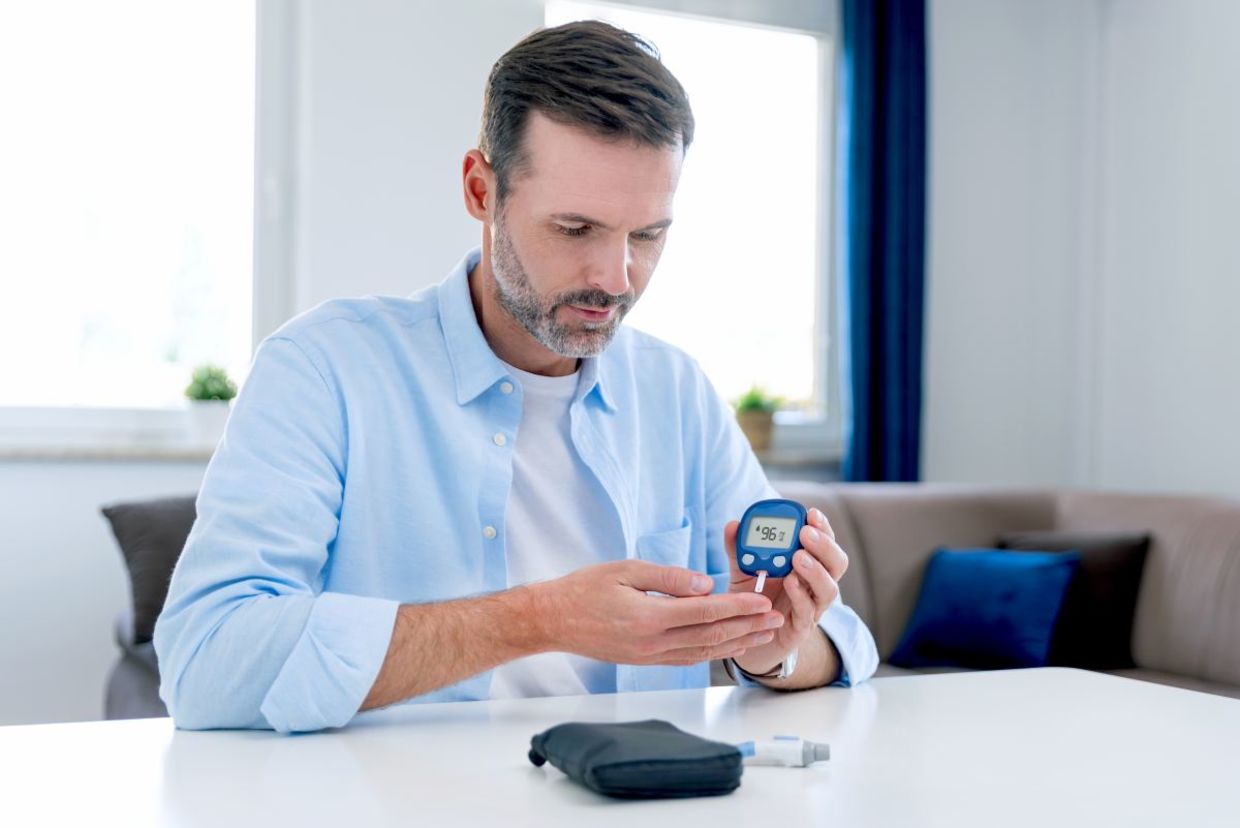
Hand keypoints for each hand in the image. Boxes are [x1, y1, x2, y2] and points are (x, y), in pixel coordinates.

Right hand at [537, 559, 783, 665]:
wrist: (553, 620)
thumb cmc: (584, 589)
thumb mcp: (625, 570)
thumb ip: (668, 577)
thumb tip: (705, 583)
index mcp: (650, 617)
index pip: (706, 611)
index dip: (738, 607)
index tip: (763, 601)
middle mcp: (654, 642)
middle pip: (711, 635)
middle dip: (748, 627)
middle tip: (776, 618)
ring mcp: (650, 656)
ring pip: (704, 651)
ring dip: (737, 642)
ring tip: (763, 634)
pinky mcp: (646, 660)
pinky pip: (687, 658)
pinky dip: (713, 652)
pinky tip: (728, 645)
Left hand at [727, 507, 848, 674]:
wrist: (747, 636)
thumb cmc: (753, 598)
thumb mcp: (744, 570)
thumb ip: (739, 548)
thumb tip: (733, 525)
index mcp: (807, 565)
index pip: (825, 543)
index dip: (823, 528)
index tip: (812, 514)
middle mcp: (815, 585)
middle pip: (836, 564)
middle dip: (824, 546)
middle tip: (806, 534)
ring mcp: (811, 608)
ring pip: (828, 589)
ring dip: (816, 571)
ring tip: (798, 557)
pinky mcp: (800, 628)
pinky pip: (807, 612)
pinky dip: (800, 596)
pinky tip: (790, 583)